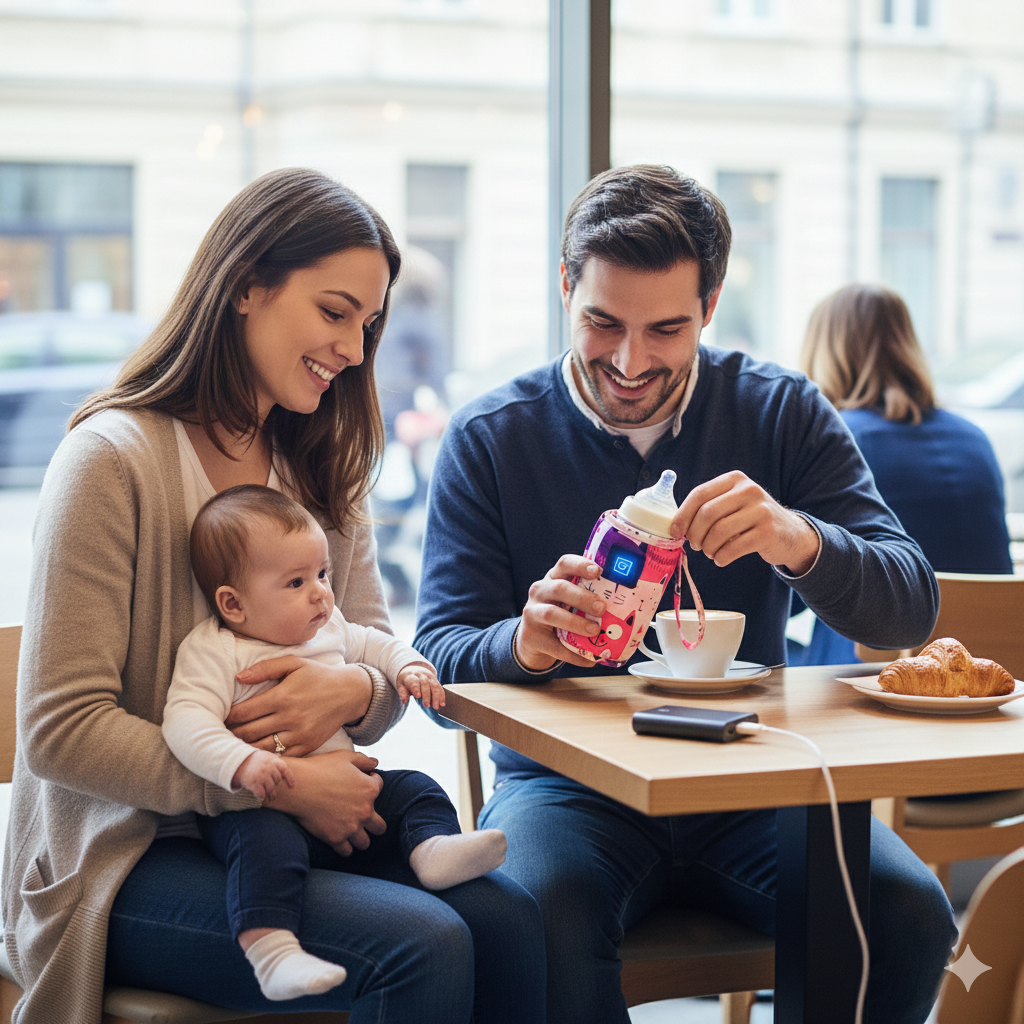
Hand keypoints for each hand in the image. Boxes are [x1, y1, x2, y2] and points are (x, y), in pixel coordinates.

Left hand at [227, 657, 371, 756]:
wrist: (349, 693)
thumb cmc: (318, 675)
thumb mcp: (294, 663)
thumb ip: (265, 668)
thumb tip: (238, 677)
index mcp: (282, 696)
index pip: (244, 712)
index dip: (227, 716)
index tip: (218, 717)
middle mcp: (290, 717)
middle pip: (248, 733)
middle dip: (230, 734)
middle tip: (219, 734)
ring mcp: (299, 734)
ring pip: (262, 748)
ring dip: (244, 748)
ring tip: (232, 745)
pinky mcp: (308, 746)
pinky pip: (280, 757)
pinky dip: (265, 757)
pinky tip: (256, 753)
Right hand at [232, 748, 295, 800]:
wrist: (236, 761)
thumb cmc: (252, 759)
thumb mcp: (265, 756)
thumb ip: (274, 762)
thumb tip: (284, 772)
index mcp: (272, 760)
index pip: (285, 769)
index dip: (290, 778)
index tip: (292, 786)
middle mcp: (268, 768)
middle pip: (277, 780)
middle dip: (275, 784)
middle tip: (273, 788)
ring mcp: (261, 776)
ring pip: (271, 789)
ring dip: (271, 794)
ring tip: (271, 796)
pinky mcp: (253, 783)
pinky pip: (261, 794)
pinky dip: (261, 796)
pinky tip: (260, 796)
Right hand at [268, 749, 386, 855]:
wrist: (298, 787)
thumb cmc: (320, 768)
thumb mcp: (345, 757)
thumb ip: (363, 760)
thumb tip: (375, 763)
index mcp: (369, 789)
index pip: (379, 787)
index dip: (371, 782)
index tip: (361, 783)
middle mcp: (365, 811)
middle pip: (380, 827)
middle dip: (375, 822)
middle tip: (364, 818)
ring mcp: (351, 827)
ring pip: (365, 842)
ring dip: (361, 838)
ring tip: (353, 833)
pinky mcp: (335, 839)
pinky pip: (347, 851)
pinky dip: (345, 847)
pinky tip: (341, 840)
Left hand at [396, 664, 445, 708]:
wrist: (414, 668)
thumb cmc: (406, 681)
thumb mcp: (401, 685)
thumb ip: (402, 693)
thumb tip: (405, 701)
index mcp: (410, 675)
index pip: (413, 681)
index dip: (416, 688)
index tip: (418, 696)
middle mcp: (421, 675)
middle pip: (425, 684)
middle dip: (427, 695)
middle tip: (427, 705)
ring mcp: (429, 677)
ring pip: (434, 685)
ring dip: (436, 697)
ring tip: (436, 707)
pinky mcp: (435, 680)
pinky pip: (439, 687)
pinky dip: (441, 695)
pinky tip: (442, 704)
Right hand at [515, 555, 608, 671]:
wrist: (534, 636)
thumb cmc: (560, 612)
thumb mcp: (569, 599)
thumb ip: (589, 596)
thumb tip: (631, 605)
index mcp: (554, 577)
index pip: (565, 563)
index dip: (581, 565)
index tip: (598, 571)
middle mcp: (540, 590)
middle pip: (560, 588)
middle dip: (583, 597)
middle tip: (602, 608)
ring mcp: (532, 612)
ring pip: (551, 613)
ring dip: (575, 622)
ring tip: (594, 631)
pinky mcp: (531, 636)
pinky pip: (554, 645)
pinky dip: (573, 654)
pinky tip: (589, 659)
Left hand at [672, 471, 819, 574]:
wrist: (790, 533)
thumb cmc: (750, 520)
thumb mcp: (733, 503)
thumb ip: (709, 507)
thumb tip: (675, 525)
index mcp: (735, 479)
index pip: (700, 494)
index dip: (682, 515)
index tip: (674, 531)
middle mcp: (749, 490)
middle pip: (707, 514)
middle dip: (695, 534)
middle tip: (696, 545)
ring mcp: (761, 510)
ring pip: (718, 532)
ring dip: (708, 548)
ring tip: (710, 552)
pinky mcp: (768, 532)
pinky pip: (733, 548)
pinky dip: (721, 557)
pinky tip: (721, 559)